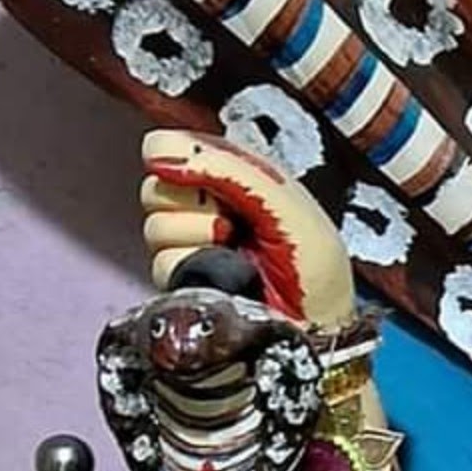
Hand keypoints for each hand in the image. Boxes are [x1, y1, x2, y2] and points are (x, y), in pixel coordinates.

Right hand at [140, 129, 355, 327]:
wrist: (316, 324)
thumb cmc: (316, 265)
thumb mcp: (285, 203)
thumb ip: (230, 169)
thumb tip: (159, 152)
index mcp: (235, 175)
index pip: (174, 146)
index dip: (177, 156)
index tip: (198, 175)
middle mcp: (208, 205)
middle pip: (155, 185)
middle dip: (193, 202)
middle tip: (233, 221)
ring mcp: (192, 243)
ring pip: (155, 225)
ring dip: (197, 237)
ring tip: (234, 247)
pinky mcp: (182, 277)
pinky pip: (159, 261)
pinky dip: (192, 266)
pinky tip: (223, 272)